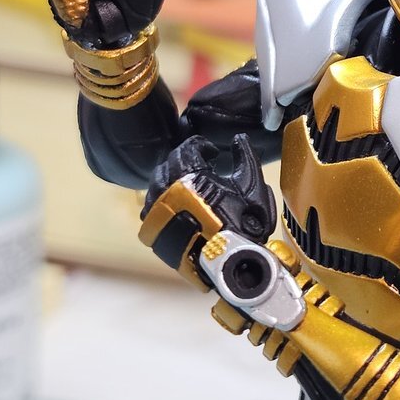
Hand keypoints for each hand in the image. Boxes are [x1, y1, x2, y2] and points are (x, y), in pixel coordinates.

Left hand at [144, 133, 276, 243]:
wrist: (230, 260)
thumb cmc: (242, 221)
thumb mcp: (249, 184)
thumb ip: (246, 157)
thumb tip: (240, 139)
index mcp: (189, 174)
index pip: (187, 148)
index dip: (200, 145)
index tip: (212, 151)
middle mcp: (167, 188)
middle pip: (168, 164)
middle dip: (184, 160)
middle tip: (201, 165)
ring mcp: (157, 209)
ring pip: (155, 185)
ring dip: (170, 179)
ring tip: (187, 185)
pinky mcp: (153, 229)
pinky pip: (150, 207)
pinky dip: (160, 201)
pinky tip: (175, 204)